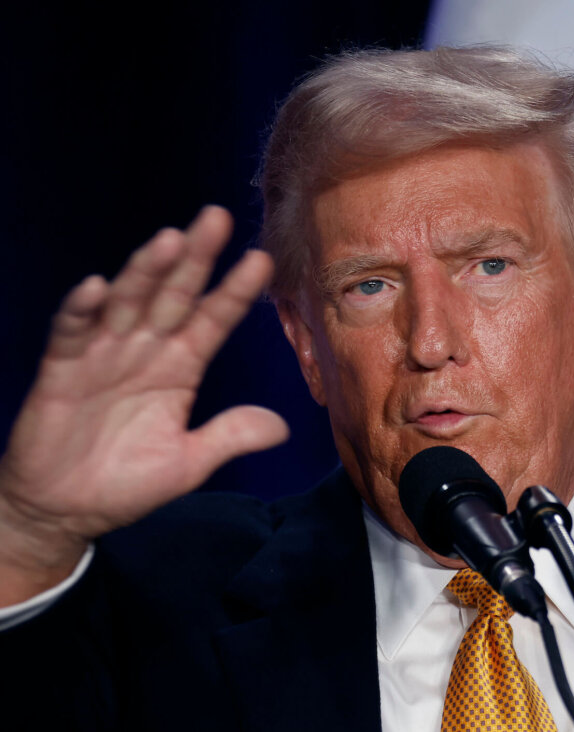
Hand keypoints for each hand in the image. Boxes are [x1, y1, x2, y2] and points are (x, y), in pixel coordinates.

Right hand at [0, 207, 288, 604]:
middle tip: (217, 217)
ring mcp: (103, 356)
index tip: (262, 260)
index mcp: (180, 366)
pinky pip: (72, 334)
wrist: (64, 510)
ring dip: (145, 271)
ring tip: (168, 240)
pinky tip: (96, 286)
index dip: (236, 291)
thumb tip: (282, 427)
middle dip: (195, 258)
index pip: (213, 319)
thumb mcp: (188, 462)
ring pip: (127, 302)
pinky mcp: (62, 371)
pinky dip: (81, 310)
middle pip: (173, 295)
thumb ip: (229, 437)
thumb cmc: (126, 482)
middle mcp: (145, 350)